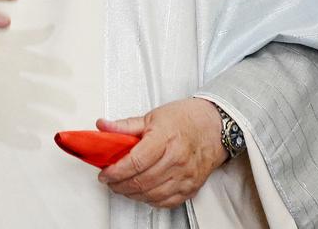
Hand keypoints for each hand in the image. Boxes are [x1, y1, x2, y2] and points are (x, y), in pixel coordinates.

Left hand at [96, 97, 227, 208]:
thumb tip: (103, 126)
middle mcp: (177, 159)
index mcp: (165, 138)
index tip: (105, 173)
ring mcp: (186, 175)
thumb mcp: (152, 116)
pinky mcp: (191, 187)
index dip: (115, 171)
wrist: (214, 126)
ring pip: (151, 195)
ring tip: (123, 186)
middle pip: (141, 181)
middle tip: (110, 180)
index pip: (135, 162)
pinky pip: (166, 202)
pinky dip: (150, 200)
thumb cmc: (185, 119)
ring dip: (132, 194)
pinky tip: (143, 191)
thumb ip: (125, 126)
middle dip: (119, 185)